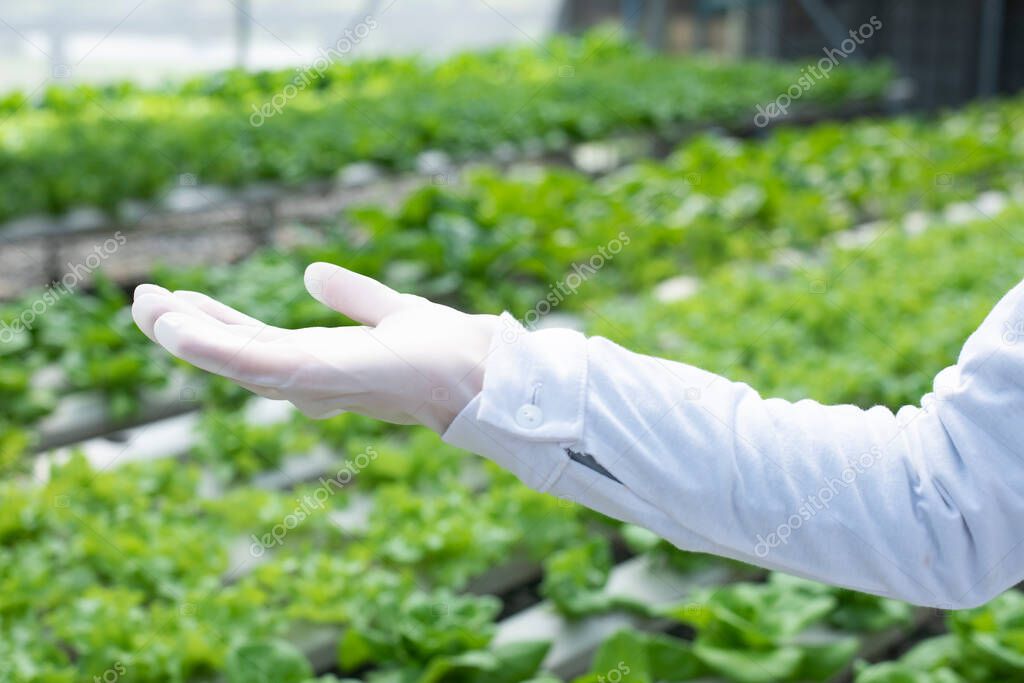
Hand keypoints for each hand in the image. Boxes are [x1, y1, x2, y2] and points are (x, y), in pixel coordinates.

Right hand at [131, 262, 499, 431]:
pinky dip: (211, 348)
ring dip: (186, 337)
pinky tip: (176, 326)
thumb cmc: (446, 350)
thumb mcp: (390, 310)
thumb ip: (352, 296)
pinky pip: (254, 362)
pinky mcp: (319, 378)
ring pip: (234, 361)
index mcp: (323, 361)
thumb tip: (311, 272)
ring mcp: (313, 383)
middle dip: (188, 330)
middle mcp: (312, 379)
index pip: (257, 342)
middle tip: (143, 300)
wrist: (482, 370)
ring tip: (145, 306)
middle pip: (236, 354)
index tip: (179, 300)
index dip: (215, 325)